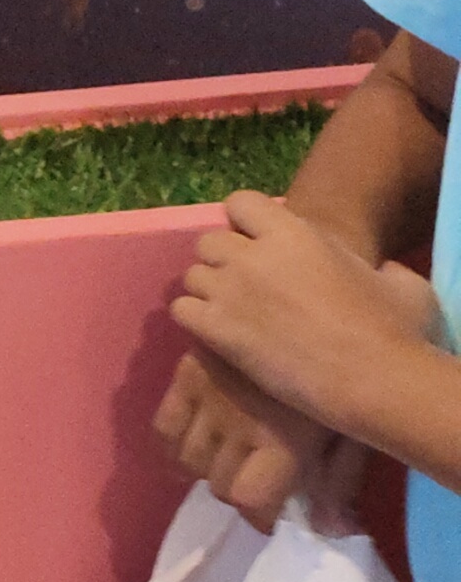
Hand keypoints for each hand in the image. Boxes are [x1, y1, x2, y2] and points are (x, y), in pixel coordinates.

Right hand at [156, 345, 361, 529]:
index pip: (246, 498)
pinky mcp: (188, 374)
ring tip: (221, 463)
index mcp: (279, 441)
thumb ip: (339, 481)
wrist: (319, 313)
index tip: (267, 516)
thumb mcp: (351, 430)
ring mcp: (207, 398)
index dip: (257, 515)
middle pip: (217, 483)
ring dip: (203, 469)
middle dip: (234, 491)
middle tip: (248, 483)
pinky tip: (190, 443)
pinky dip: (171, 443)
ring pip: (186, 458)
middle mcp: (237, 425)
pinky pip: (163, 423)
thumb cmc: (345, 378)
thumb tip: (329, 530)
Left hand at [171, 191, 439, 434]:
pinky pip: (181, 310)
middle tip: (245, 286)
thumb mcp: (400, 282)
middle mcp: (252, 255)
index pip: (240, 202)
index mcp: (293, 233)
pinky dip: (194, 319)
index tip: (260, 245)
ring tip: (232, 313)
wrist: (370, 378)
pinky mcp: (216, 328)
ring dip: (208, 291)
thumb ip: (377, 267)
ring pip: (192, 276)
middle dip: (223, 260)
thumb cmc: (393, 330)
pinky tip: (218, 333)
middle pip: (208, 241)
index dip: (246, 223)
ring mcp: (230, 291)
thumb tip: (378, 271)